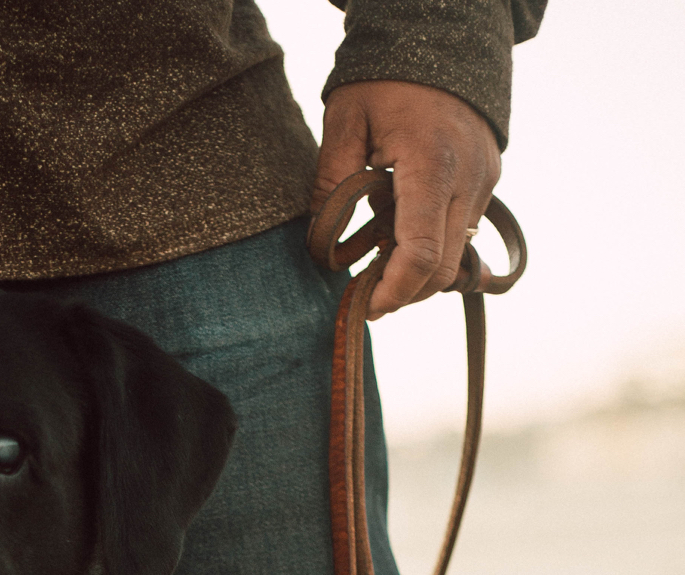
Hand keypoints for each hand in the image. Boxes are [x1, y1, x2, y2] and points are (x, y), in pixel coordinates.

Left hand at [314, 82, 500, 318]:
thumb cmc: (389, 76)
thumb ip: (331, 180)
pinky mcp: (487, 180)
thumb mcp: (345, 118)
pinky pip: (462, 231)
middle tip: (366, 292)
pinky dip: (432, 245)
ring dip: (417, 271)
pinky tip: (400, 233)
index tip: (367, 306)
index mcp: (433, 165)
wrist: (445, 34)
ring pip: (456, 255)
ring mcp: (484, 181)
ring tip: (378, 258)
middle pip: (443, 270)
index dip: (394, 292)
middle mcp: (468, 179)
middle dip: (404, 292)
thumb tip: (321, 240)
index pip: (422, 254)